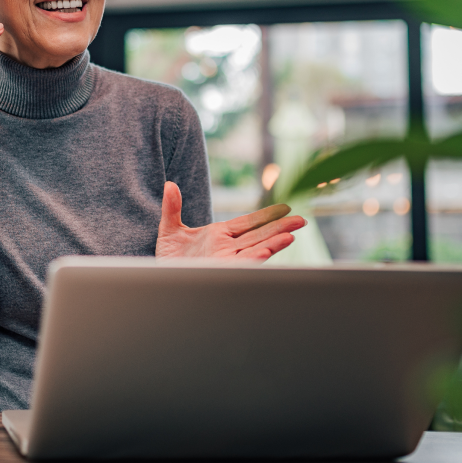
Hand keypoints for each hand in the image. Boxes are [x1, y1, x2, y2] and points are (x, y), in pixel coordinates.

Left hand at [155, 182, 306, 262]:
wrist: (159, 278)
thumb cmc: (168, 258)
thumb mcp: (169, 229)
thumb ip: (172, 207)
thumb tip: (169, 184)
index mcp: (218, 235)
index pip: (247, 223)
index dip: (266, 216)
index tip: (284, 209)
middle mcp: (226, 247)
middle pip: (258, 235)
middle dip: (280, 228)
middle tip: (301, 220)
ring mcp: (224, 259)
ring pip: (254, 249)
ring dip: (273, 243)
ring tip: (291, 235)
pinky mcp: (219, 271)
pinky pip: (240, 263)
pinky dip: (253, 257)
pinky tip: (266, 251)